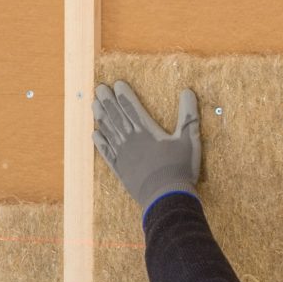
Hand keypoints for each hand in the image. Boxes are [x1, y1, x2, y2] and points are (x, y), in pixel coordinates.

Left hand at [93, 81, 201, 214]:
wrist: (166, 197)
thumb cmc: (179, 168)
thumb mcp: (189, 139)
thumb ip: (188, 115)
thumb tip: (188, 91)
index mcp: (146, 131)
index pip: (131, 108)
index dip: (124, 95)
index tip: (116, 84)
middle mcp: (131, 140)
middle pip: (116, 116)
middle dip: (107, 101)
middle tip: (99, 88)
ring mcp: (123, 155)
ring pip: (109, 131)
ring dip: (101, 117)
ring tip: (93, 104)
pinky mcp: (120, 169)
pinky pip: (106, 152)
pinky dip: (100, 142)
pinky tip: (95, 133)